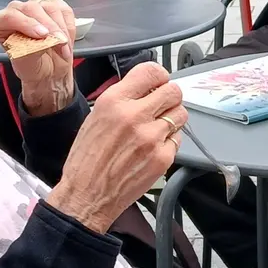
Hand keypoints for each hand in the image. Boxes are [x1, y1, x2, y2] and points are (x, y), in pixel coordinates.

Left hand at [0, 0, 77, 115]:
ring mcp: (37, 6)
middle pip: (32, 8)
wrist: (47, 69)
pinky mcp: (55, 6)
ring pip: (50, 8)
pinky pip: (64, 10)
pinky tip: (66, 40)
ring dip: (61, 30)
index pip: (9, 16)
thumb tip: (43, 40)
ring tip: (63, 47)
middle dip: (49, 27)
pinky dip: (69, 26)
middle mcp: (17, 11)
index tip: (42, 35)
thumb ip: (30, 50)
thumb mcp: (26, 63)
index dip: (26, 24)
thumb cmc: (31, 65)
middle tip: (58, 42)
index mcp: (0, 23)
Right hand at [46, 62, 184, 232]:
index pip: (151, 71)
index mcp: (114, 101)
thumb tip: (146, 88)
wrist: (86, 195)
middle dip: (170, 97)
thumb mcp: (96, 117)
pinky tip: (152, 149)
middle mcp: (134, 115)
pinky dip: (168, 142)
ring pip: (180, 114)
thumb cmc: (87, 159)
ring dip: (172, 118)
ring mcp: (151, 137)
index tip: (159, 82)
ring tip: (157, 128)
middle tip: (162, 105)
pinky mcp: (162, 158)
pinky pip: (177, 140)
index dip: (160, 76)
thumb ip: (122, 98)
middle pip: (173, 91)